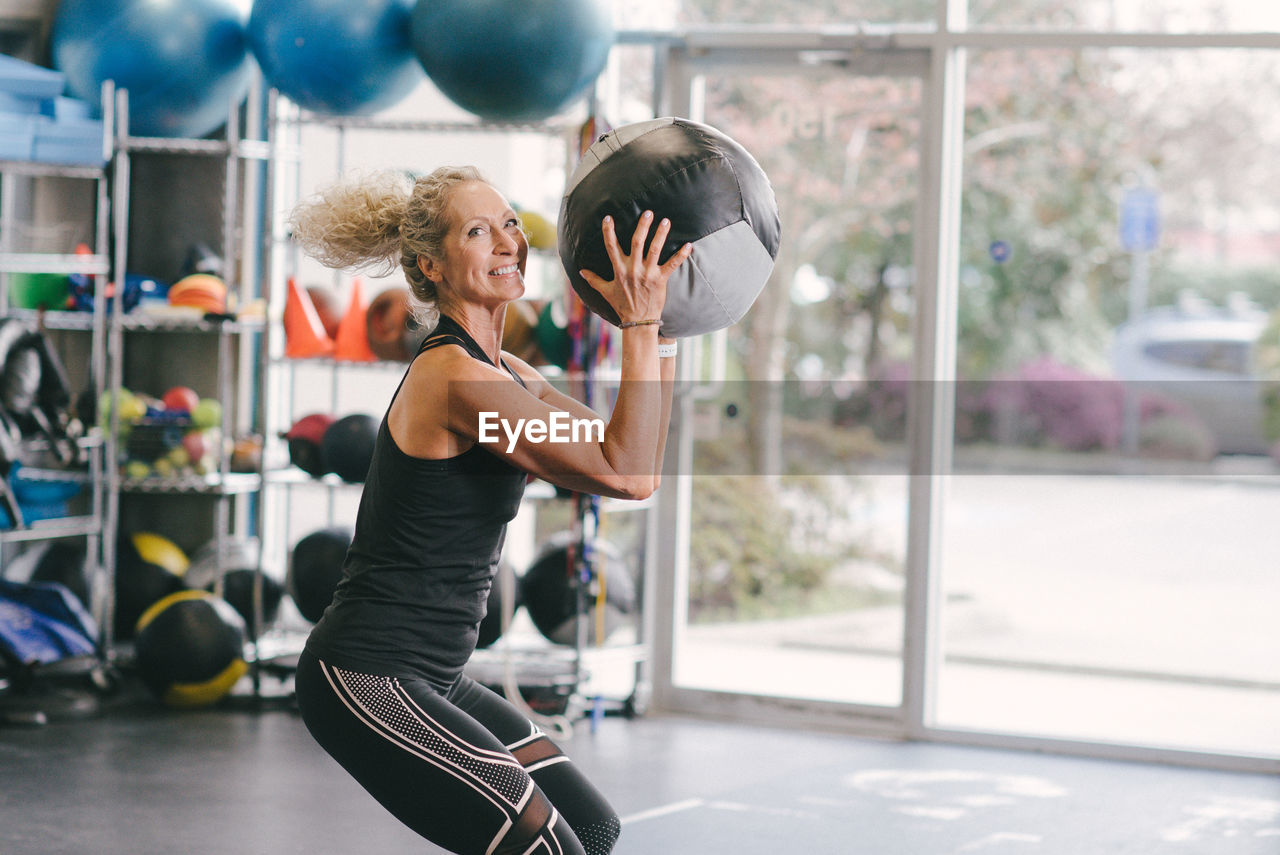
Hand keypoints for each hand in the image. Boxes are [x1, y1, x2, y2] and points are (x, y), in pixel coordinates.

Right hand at [580, 211, 692, 326]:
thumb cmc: (622, 306)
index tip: (608, 217)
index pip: (611, 246)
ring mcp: (647, 274)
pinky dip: (681, 255)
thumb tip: (580, 271)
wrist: (638, 321)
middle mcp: (633, 269)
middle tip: (648, 212)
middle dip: (642, 226)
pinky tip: (689, 245)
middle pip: (636, 242)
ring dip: (660, 235)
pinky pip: (672, 265)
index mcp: (619, 270)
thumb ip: (593, 279)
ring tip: (666, 221)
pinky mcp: (660, 280)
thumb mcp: (605, 291)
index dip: (609, 231)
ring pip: (654, 250)